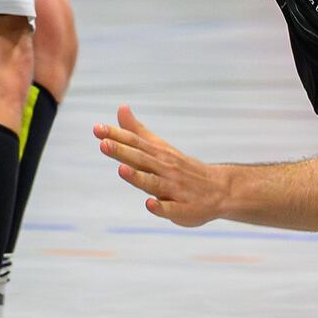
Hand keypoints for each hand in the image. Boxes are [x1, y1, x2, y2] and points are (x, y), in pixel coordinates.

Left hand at [95, 105, 227, 227]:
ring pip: (154, 183)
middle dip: (122, 152)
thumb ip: (137, 131)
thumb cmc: (182, 168)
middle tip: (103, 144)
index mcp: (159, 155)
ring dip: (138, 177)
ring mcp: (174, 189)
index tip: (97, 129)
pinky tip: (150, 204)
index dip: (116, 136)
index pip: (136, 142)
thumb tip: (121, 108)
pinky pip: (170, 209)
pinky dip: (161, 207)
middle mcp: (166, 169)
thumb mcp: (160, 147)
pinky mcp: (183, 209)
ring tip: (122, 170)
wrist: (219, 189)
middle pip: (141, 160)